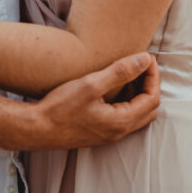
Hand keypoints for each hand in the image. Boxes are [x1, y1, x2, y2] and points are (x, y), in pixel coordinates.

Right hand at [26, 53, 159, 150]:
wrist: (38, 128)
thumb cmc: (61, 108)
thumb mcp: (91, 84)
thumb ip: (121, 72)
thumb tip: (145, 60)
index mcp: (121, 121)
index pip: (152, 98)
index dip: (154, 76)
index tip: (147, 58)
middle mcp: (119, 131)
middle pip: (150, 108)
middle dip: (150, 84)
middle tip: (142, 64)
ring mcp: (110, 134)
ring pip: (138, 113)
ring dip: (139, 92)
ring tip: (130, 71)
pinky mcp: (101, 132)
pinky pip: (125, 116)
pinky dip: (128, 99)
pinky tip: (115, 85)